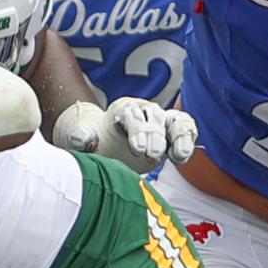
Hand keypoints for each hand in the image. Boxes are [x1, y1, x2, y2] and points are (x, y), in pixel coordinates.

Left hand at [51, 97, 193, 172]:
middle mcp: (144, 110)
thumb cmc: (93, 139)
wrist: (104, 142)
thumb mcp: (80, 137)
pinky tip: (182, 158)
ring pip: (176, 120)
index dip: (137, 130)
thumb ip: (80, 136)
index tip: (137, 150)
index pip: (133, 114)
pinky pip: (185, 129)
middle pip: (155, 116)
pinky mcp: (171, 132)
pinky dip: (188, 140)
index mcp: (123, 109)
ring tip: (179, 156)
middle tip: (152, 156)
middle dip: (156, 137)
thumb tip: (84, 138)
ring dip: (180, 136)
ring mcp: (160, 121)